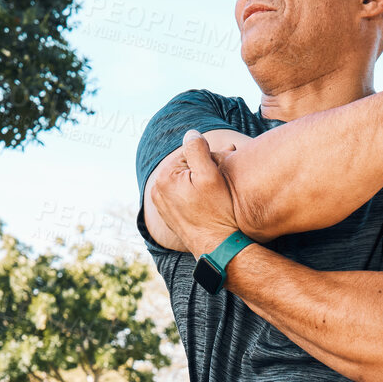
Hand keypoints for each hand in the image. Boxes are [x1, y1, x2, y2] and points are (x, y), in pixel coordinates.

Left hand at [150, 130, 241, 256]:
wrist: (219, 248)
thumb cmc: (217, 212)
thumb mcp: (210, 175)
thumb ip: (197, 149)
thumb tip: (190, 133)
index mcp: (164, 178)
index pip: (189, 153)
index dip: (209, 157)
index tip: (223, 166)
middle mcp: (158, 191)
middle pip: (186, 167)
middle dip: (206, 168)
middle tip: (225, 175)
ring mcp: (163, 205)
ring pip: (186, 181)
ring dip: (203, 180)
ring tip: (220, 189)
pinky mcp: (171, 216)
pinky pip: (185, 196)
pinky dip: (197, 194)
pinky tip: (212, 201)